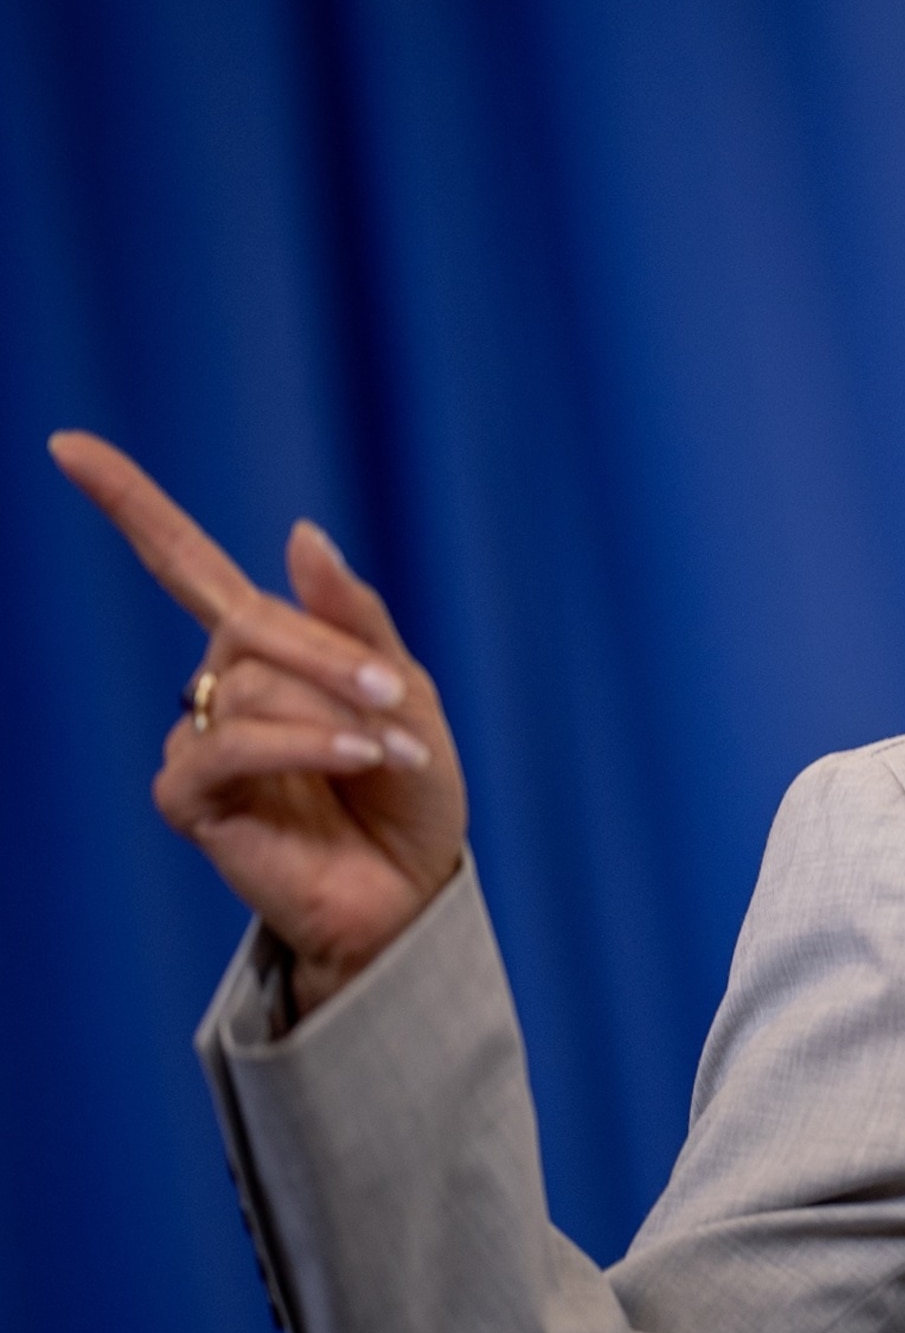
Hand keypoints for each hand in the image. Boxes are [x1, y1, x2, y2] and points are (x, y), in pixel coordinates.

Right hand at [50, 432, 467, 1015]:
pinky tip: (356, 759)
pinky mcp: (189, 796)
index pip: (185, 563)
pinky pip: (228, 744)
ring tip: (389, 754)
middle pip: (250, 623)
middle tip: (395, 698)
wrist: (412, 887)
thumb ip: (353, 618)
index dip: (130, 505)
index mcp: (266, 647)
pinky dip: (302, 743)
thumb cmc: (409, 792)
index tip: (66, 445)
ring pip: (250, 684)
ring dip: (333, 712)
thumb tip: (298, 531)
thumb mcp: (406, 692)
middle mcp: (220, 684)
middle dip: (331, 655)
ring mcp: (199, 739)